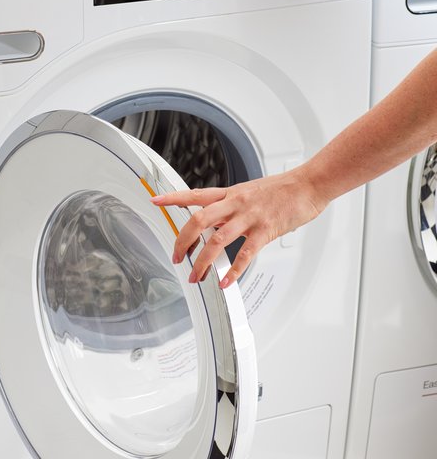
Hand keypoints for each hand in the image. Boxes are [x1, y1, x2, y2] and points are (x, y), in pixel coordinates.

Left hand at [152, 168, 324, 287]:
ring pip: (218, 239)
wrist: (308, 184)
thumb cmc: (282, 189)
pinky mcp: (266, 230)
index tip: (156, 201)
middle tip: (176, 256)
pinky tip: (226, 281)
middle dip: (183, 240)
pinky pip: (246, 253)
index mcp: (231, 193)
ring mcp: (250, 217)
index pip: (195, 194)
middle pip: (199, 219)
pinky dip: (234, 270)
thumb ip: (232, 206)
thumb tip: (217, 219)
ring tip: (196, 276)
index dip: (173, 198)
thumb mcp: (250, 192)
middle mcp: (236, 203)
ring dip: (203, 261)